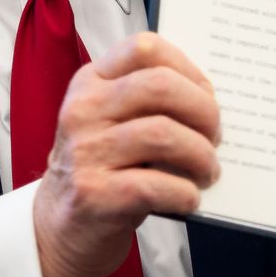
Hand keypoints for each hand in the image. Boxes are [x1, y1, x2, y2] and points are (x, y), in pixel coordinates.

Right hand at [33, 32, 219, 276]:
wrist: (59, 228)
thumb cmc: (102, 170)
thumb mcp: (112, 124)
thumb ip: (149, 105)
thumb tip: (212, 103)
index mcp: (90, 83)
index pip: (144, 48)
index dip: (188, 68)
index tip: (205, 95)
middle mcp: (82, 110)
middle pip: (160, 86)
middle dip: (204, 111)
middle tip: (215, 136)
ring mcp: (84, 152)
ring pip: (164, 134)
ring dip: (201, 156)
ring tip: (208, 171)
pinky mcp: (93, 195)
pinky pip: (156, 185)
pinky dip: (185, 194)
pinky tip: (188, 199)